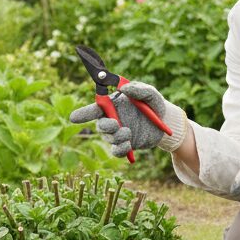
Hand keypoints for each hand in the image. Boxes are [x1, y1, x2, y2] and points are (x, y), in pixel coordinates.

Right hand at [69, 81, 186, 158]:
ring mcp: (117, 134)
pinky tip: (129, 144)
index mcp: (113, 105)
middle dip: (105, 126)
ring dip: (117, 137)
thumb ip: (139, 89)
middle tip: (116, 125)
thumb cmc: (155, 105)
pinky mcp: (125, 145)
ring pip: (108, 138)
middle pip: (99, 125)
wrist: (166, 123)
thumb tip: (124, 89)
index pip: (94, 109)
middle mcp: (112, 120)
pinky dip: (121, 149)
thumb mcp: (150, 94)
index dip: (82, 114)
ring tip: (129, 133)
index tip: (73, 118)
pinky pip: (116, 151)